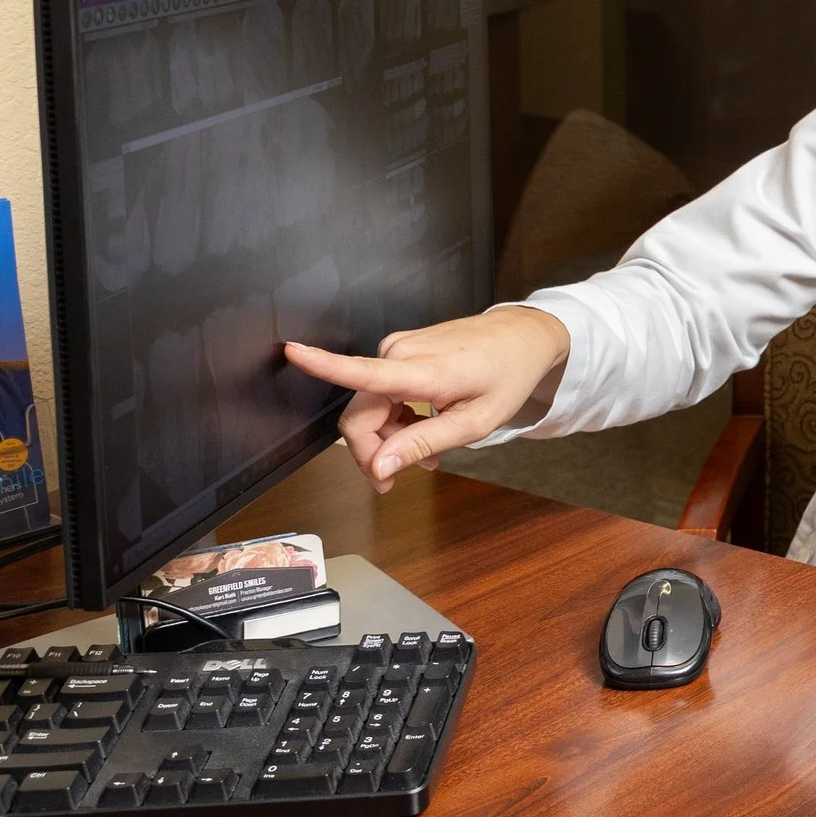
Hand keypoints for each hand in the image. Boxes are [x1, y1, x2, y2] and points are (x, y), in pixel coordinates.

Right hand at [283, 308, 569, 491]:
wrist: (524, 337)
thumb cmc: (507, 376)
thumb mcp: (474, 422)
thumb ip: (424, 442)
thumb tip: (379, 467)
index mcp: (423, 370)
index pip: (364, 370)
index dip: (323, 364)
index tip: (291, 351)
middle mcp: (401, 352)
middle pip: (359, 414)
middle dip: (372, 451)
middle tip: (395, 480)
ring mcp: (398, 347)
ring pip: (368, 406)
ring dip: (388, 436)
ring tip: (426, 455)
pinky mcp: (399, 349)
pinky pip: (380, 392)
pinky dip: (395, 417)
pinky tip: (421, 430)